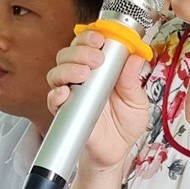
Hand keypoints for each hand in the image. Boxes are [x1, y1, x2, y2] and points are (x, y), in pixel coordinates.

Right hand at [46, 30, 149, 173]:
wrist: (117, 152)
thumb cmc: (125, 123)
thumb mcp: (137, 100)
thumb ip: (133, 80)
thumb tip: (136, 58)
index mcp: (101, 69)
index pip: (89, 44)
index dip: (91, 36)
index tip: (101, 38)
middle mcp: (83, 77)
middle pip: (69, 53)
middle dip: (80, 50)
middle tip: (96, 57)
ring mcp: (72, 94)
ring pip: (57, 72)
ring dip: (68, 68)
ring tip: (84, 74)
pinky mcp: (64, 111)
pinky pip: (52, 99)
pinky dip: (56, 94)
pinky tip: (65, 93)